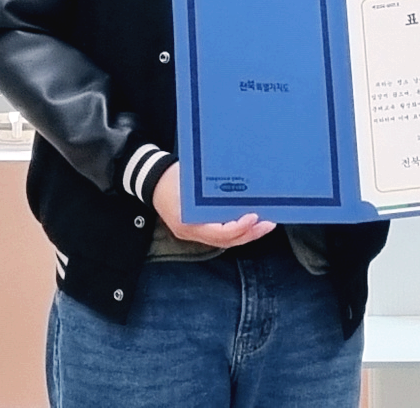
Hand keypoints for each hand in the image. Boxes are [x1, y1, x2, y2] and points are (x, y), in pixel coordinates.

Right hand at [151, 161, 276, 248]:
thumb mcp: (189, 178)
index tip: (254, 217)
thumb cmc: (170, 177)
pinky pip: (219, 234)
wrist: (150, 181)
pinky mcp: (196, 229)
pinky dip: (235, 230)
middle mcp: (191, 232)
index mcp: (188, 223)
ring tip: (264, 224)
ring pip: (224, 240)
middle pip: (225, 241)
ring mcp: (193, 233)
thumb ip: (209, 187)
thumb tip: (239, 184)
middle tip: (269, 224)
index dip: (239, 228)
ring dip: (245, 233)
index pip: (219, 233)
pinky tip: (248, 222)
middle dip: (249, 234)